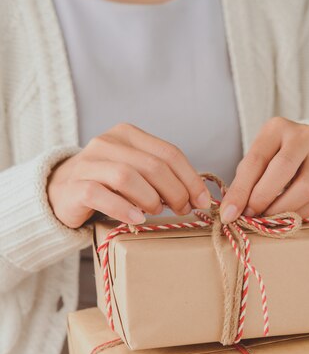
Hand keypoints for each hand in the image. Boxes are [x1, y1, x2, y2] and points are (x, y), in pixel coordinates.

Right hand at [47, 123, 210, 228]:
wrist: (61, 192)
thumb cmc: (107, 185)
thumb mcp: (136, 173)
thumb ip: (162, 177)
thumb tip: (197, 195)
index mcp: (127, 135)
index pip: (168, 153)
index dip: (190, 178)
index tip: (202, 200)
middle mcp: (107, 143)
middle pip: (152, 165)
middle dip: (175, 191)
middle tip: (181, 210)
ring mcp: (88, 163)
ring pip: (127, 176)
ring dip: (149, 198)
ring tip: (154, 212)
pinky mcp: (75, 186)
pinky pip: (100, 194)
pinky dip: (123, 208)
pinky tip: (135, 218)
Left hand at [220, 117, 308, 222]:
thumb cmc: (275, 157)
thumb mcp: (257, 161)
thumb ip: (244, 182)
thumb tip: (230, 213)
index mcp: (276, 128)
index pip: (256, 160)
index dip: (241, 190)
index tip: (229, 214)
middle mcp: (303, 136)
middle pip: (283, 169)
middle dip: (263, 198)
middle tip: (251, 217)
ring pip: (306, 187)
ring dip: (283, 209)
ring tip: (268, 219)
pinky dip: (299, 214)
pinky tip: (286, 218)